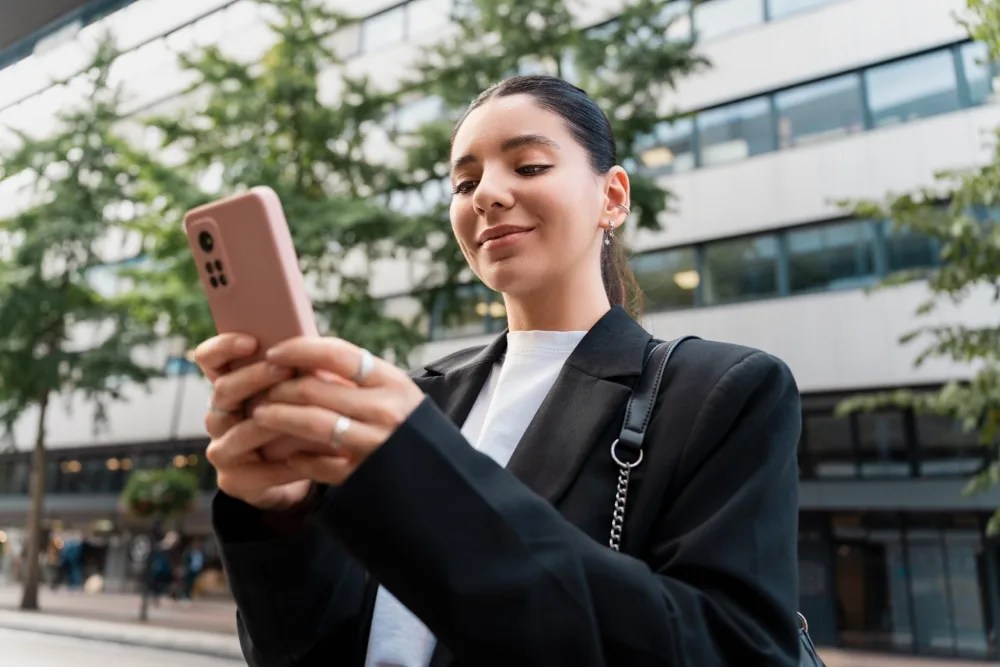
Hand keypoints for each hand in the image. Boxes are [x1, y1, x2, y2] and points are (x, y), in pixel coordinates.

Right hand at [193, 333, 312, 510]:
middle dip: (256, 377)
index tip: (252, 341)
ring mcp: (222, 449)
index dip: (224, 347)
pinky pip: (260, 470)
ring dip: (274, 421)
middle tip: (286, 369)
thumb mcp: (297, 392)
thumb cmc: (298, 421)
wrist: (294, 473)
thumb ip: (297, 372)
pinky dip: (289, 462)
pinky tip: (312, 454)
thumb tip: (319, 348)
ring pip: (241, 431)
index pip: (210, 360)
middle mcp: (218, 416)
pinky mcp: (232, 480)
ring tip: (303, 413)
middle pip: (223, 390)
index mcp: (230, 388)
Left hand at [251, 336, 425, 485]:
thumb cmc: (412, 430)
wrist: (442, 482)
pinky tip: (289, 455)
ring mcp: (374, 444)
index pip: (337, 354)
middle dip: (278, 387)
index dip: (299, 349)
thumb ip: (361, 380)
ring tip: (260, 415)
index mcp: (393, 383)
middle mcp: (385, 411)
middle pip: (316, 388)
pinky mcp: (363, 475)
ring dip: (277, 417)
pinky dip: (298, 458)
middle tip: (260, 390)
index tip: (274, 353)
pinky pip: (318, 463)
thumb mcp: (397, 396)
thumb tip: (308, 361)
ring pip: (311, 423)